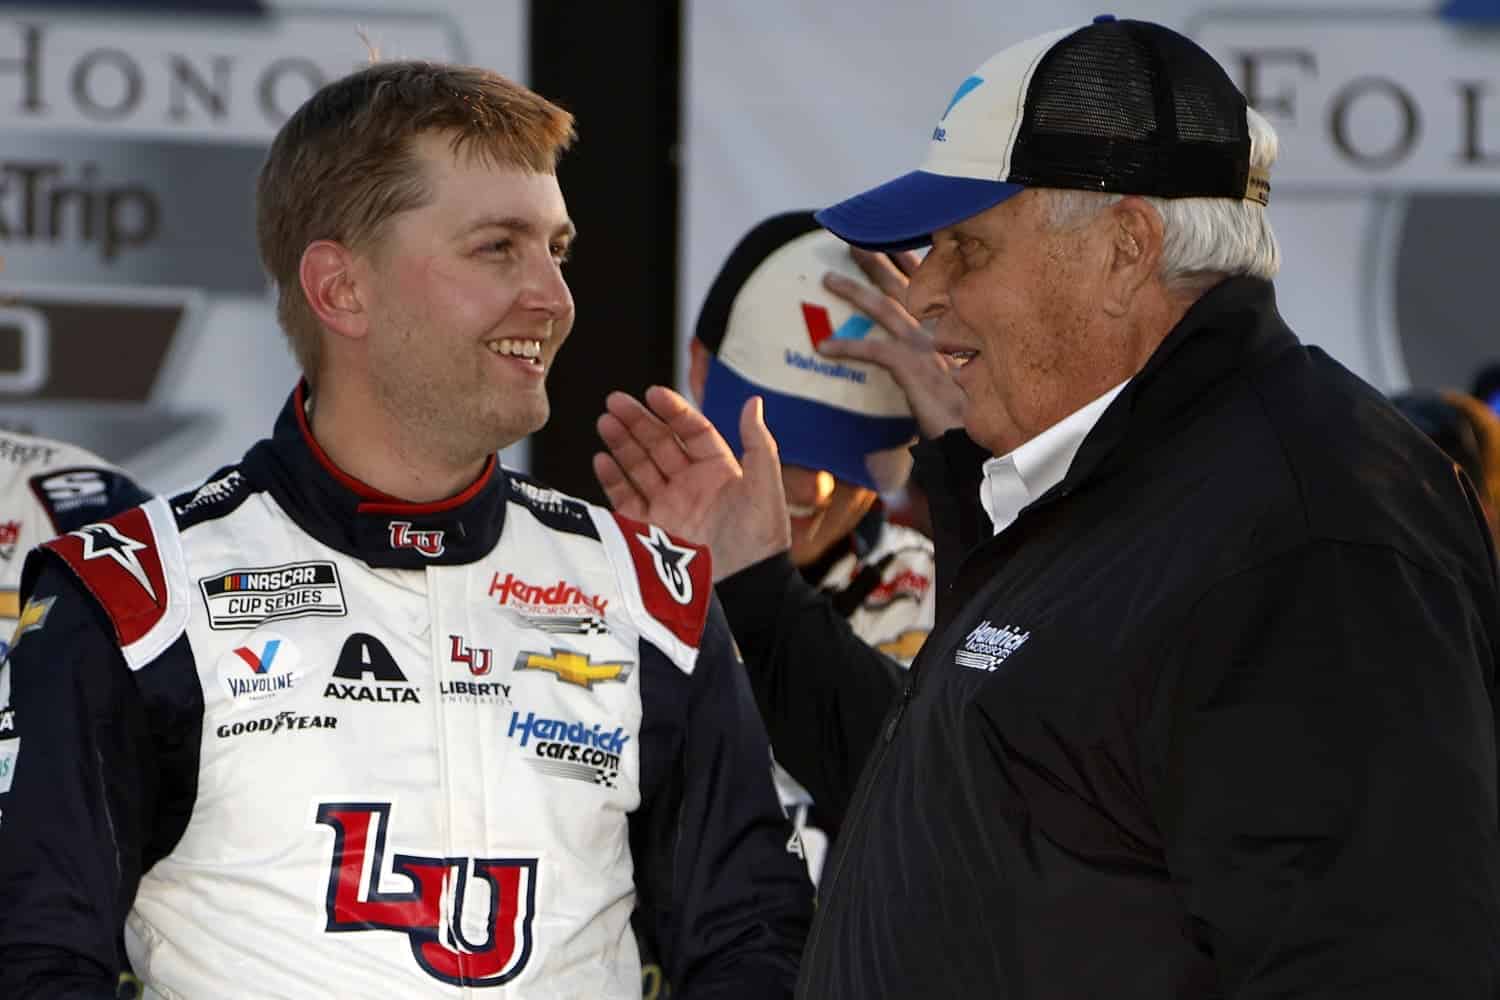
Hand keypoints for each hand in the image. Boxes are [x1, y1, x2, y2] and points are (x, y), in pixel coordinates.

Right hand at [594, 386, 791, 580]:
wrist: (743, 589)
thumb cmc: (761, 540)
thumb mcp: (766, 487)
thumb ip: (759, 443)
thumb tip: (755, 402)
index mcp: (719, 470)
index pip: (691, 431)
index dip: (673, 411)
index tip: (652, 393)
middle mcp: (691, 485)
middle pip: (659, 444)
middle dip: (637, 421)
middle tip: (615, 401)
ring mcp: (669, 506)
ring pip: (639, 466)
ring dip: (621, 443)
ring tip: (605, 422)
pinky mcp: (649, 529)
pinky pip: (626, 498)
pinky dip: (613, 478)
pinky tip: (602, 458)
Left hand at [817, 247, 964, 438]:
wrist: (976, 438)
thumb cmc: (967, 412)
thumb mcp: (956, 376)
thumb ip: (940, 359)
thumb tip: (920, 357)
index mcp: (950, 328)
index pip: (930, 284)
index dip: (908, 259)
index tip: (889, 239)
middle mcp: (939, 330)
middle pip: (904, 284)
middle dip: (878, 259)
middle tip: (853, 240)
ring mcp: (927, 347)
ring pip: (885, 308)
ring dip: (855, 291)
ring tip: (828, 279)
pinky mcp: (915, 368)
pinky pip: (874, 350)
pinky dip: (847, 347)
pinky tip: (824, 348)